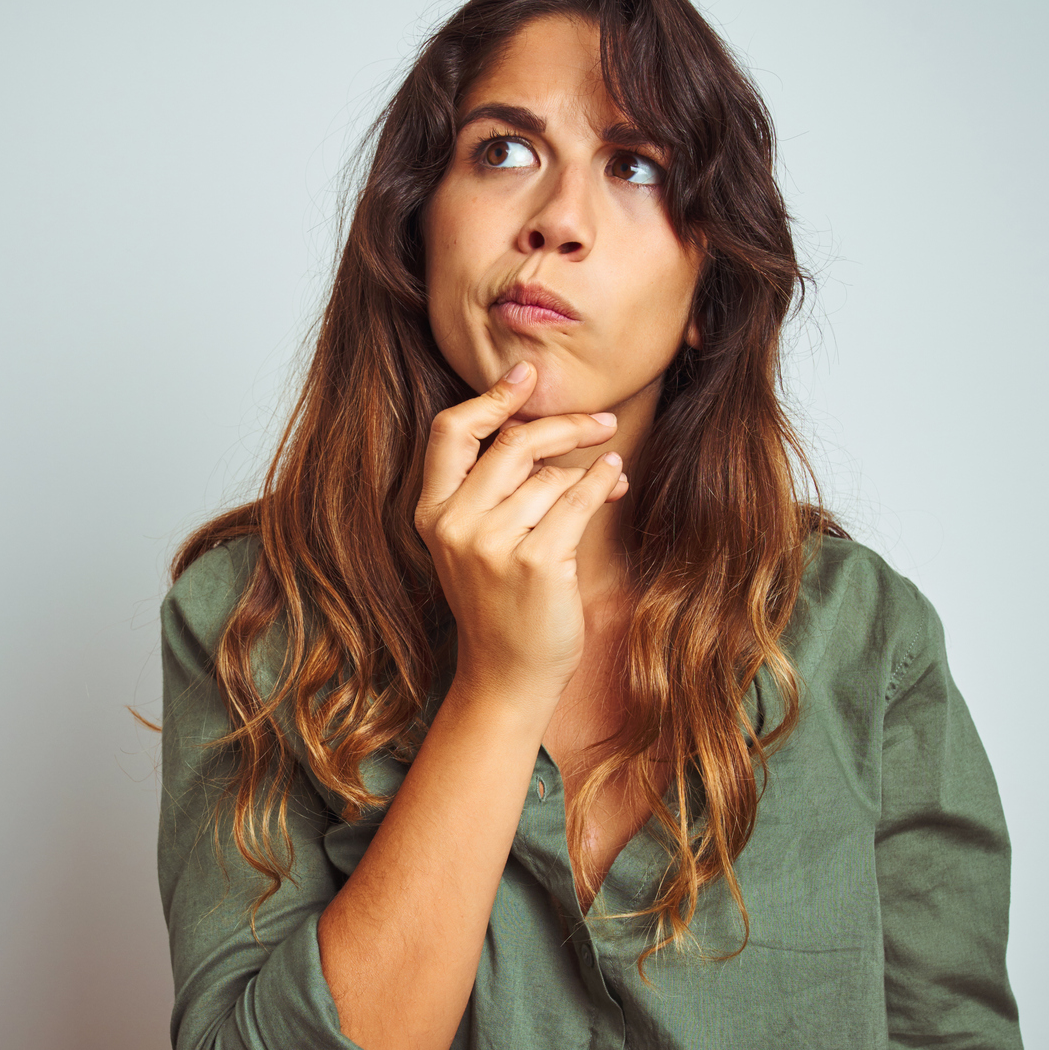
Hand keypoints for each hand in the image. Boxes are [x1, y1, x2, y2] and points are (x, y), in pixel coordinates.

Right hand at [414, 361, 628, 706]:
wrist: (508, 675)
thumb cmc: (499, 604)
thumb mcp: (475, 542)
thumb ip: (491, 488)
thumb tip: (537, 424)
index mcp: (431, 513)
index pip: (451, 432)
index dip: (491, 397)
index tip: (527, 374)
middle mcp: (454, 525)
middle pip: (512, 444)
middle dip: (564, 425)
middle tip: (600, 420)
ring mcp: (491, 544)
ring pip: (551, 476)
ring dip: (589, 469)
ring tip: (611, 475)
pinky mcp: (534, 562)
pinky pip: (577, 500)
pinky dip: (603, 482)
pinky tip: (617, 478)